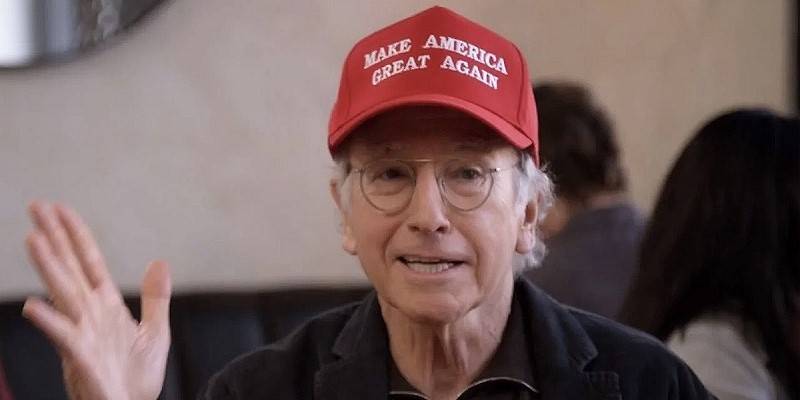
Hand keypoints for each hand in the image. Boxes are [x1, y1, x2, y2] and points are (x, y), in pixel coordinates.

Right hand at [21, 201, 171, 399]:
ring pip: (62, 294)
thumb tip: (160, 262)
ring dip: (48, 267)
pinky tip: (32, 305)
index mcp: (105, 305)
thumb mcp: (155, 331)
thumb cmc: (137, 378)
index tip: (61, 208)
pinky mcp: (81, 359)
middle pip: (69, 269)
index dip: (76, 235)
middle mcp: (89, 314)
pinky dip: (48, 322)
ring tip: (33, 238)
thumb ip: (156, 297)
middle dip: (53, 237)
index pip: (88, 262)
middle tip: (36, 205)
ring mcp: (82, 334)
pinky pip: (63, 337)